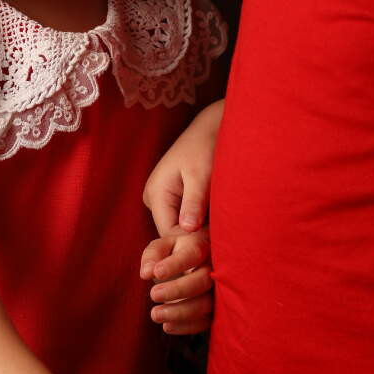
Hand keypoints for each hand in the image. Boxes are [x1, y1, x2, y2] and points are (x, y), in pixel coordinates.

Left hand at [140, 226, 212, 333]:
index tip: (156, 273)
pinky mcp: (215, 309)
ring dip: (180, 312)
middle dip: (177, 290)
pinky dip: (186, 327)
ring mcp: (217, 290)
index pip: (193, 254)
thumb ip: (152, 255)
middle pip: (203, 280)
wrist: (191, 264)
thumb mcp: (161, 247)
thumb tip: (147, 272)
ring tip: (155, 314)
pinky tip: (167, 326)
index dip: (175, 265)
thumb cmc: (174, 254)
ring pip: (206, 304)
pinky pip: (206, 321)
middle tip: (153, 294)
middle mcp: (213, 269)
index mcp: (200, 247)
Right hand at [142, 101, 223, 234]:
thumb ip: (194, 202)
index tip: (213, 243)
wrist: (209, 129)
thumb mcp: (200, 175)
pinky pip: (182, 218)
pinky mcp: (171, 198)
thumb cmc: (205, 147)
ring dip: (196, 230)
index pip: (168, 232)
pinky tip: (213, 219)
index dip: (189, 241)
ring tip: (218, 227)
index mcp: (156, 193)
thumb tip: (188, 229)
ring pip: (177, 226)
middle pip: (171, 232)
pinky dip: (197, 221)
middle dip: (193, 237)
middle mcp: (153, 199)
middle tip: (220, 238)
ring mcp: (161, 199)